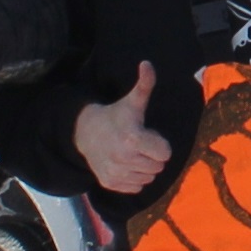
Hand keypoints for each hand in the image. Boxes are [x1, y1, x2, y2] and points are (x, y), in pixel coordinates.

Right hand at [74, 62, 171, 194]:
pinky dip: (135, 178)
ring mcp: (116, 173)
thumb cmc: (115, 116)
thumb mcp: (132, 102)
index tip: (147, 135)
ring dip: (145, 167)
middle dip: (153, 155)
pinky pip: (137, 187)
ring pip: (149, 178)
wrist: (85, 132)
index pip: (166, 153)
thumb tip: (147, 63)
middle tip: (139, 144)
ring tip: (132, 153)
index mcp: (132, 139)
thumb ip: (144, 85)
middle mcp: (123, 159)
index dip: (160, 143)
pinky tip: (125, 164)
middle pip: (158, 166)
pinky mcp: (110, 184)